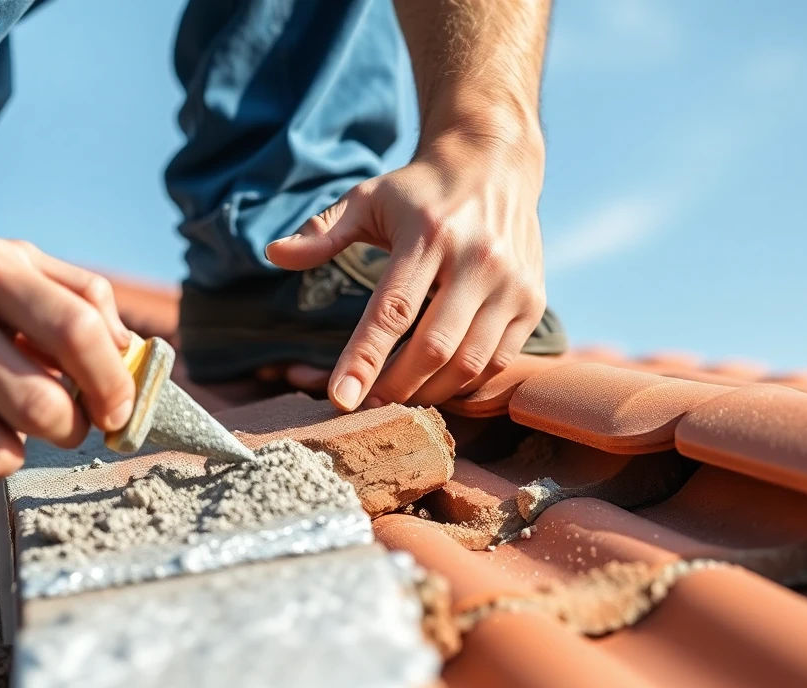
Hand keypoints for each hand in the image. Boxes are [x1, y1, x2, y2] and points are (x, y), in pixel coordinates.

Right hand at [0, 229, 134, 485]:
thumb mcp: (4, 260)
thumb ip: (79, 295)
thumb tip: (131, 354)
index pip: (76, 332)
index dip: (113, 383)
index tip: (118, 409)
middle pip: (44, 409)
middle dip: (70, 428)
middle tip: (63, 421)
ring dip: (16, 451)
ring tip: (0, 421)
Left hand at [265, 133, 546, 409]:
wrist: (495, 164)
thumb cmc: (421, 190)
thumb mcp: (368, 198)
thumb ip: (323, 231)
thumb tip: (274, 254)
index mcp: (430, 233)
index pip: (392, 310)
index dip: (364, 359)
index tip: (340, 398)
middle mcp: (477, 259)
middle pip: (433, 347)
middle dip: (395, 386)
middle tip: (365, 404)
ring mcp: (512, 283)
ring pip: (469, 362)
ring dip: (428, 392)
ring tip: (397, 396)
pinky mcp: (533, 301)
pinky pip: (497, 361)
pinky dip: (463, 382)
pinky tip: (435, 382)